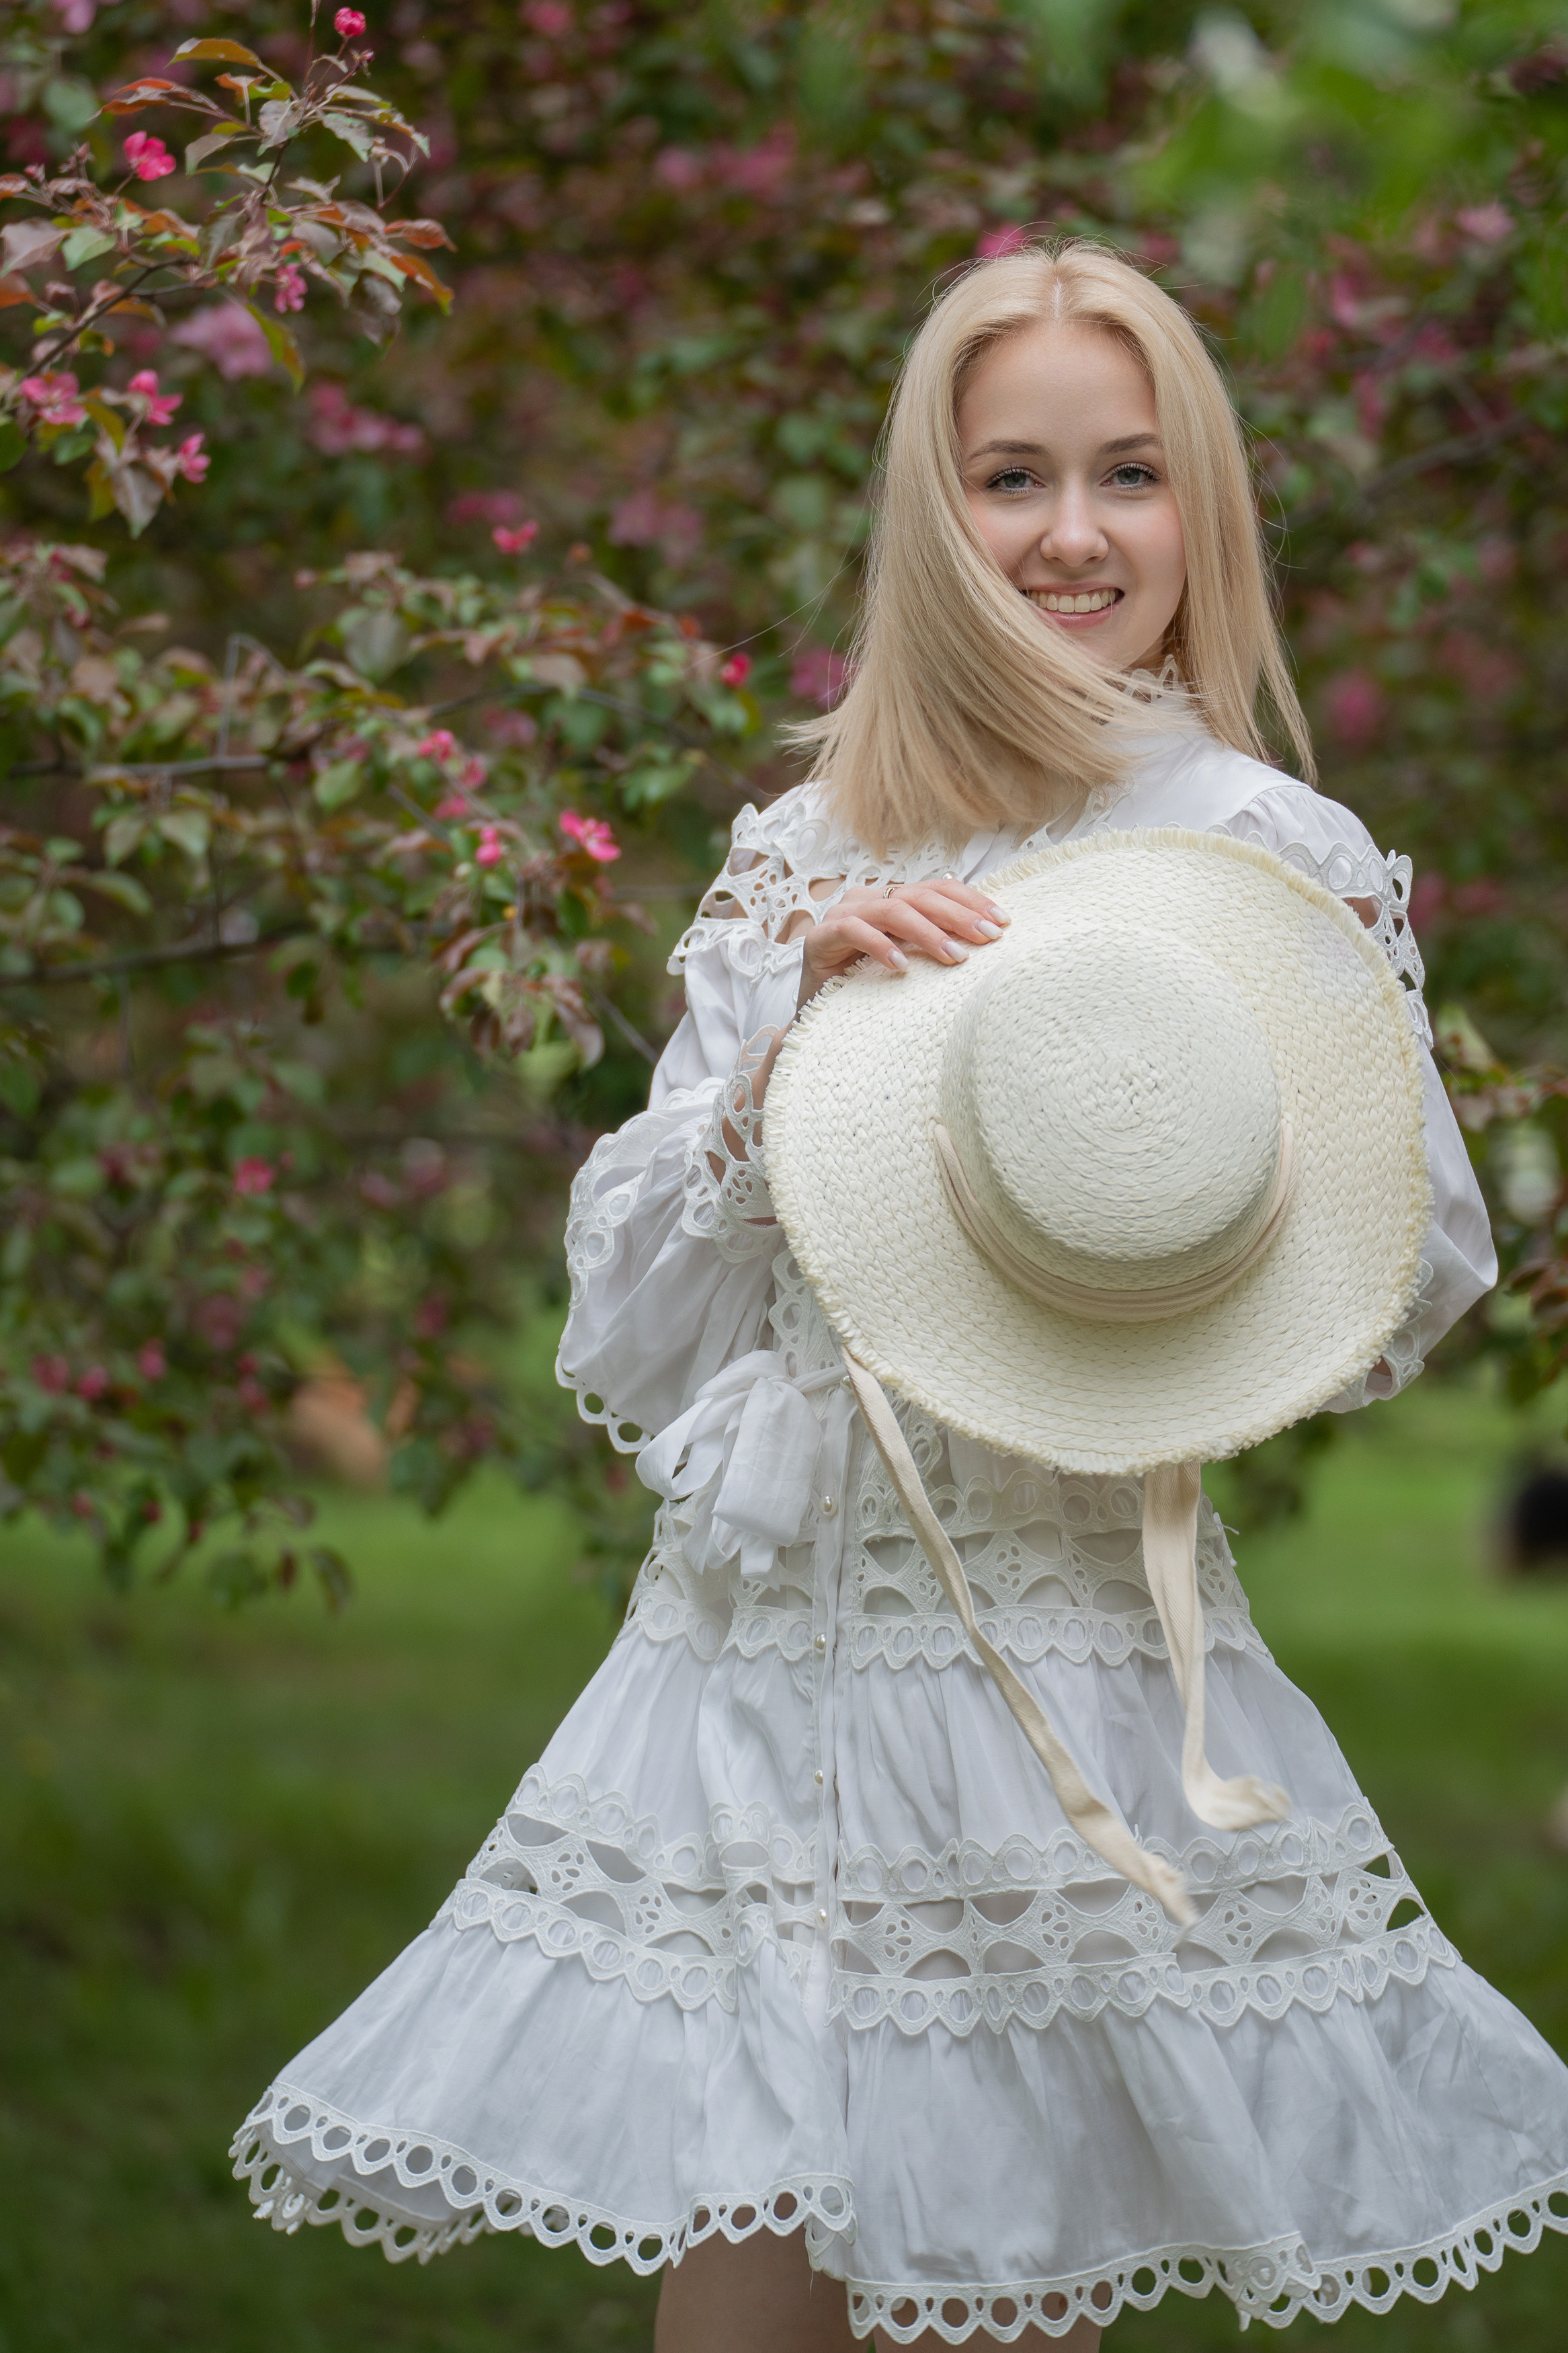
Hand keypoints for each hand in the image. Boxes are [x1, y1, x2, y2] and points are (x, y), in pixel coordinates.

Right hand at [797, 877, 1009, 1006]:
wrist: (818, 1013)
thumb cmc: (868, 987)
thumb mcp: (910, 961)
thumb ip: (935, 943)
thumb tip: (988, 938)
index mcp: (890, 898)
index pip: (937, 888)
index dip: (971, 901)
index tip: (1003, 921)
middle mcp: (867, 899)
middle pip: (919, 896)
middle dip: (958, 916)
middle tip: (987, 937)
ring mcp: (841, 915)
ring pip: (892, 910)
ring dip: (928, 933)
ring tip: (954, 957)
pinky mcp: (820, 938)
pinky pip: (854, 932)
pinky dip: (880, 946)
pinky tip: (902, 966)